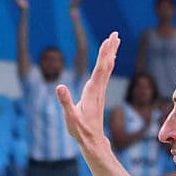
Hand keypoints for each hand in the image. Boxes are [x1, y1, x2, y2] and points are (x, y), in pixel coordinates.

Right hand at [57, 33, 119, 150]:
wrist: (92, 141)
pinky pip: (105, 75)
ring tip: (115, 41)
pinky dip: (107, 63)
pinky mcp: (98, 94)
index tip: (107, 40)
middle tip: (115, 34)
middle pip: (107, 65)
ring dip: (111, 54)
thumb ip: (65, 102)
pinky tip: (109, 59)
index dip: (103, 54)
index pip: (100, 69)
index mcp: (92, 92)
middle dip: (110, 49)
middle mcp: (98, 90)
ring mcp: (99, 92)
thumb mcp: (70, 118)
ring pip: (107, 69)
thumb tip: (60, 86)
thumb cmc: (81, 131)